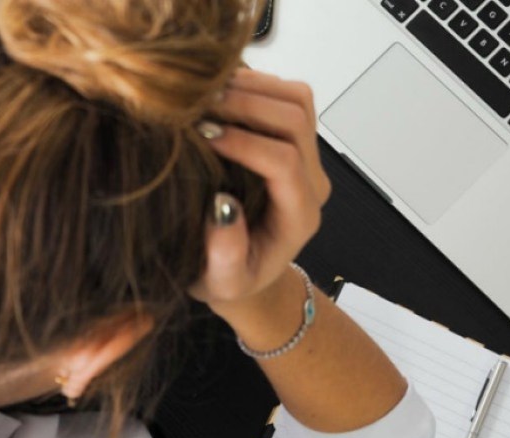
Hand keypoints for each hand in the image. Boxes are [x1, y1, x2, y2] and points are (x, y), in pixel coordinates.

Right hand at [190, 69, 330, 313]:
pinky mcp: (294, 138)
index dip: (244, 142)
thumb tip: (222, 207)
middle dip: (246, 105)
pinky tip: (216, 93)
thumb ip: (225, 255)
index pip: (284, 162)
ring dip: (252, 87)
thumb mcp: (221, 282)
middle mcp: (311, 182)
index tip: (202, 135)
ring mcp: (307, 156)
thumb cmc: (230, 278)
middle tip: (198, 106)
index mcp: (299, 216)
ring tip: (205, 94)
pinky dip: (253, 83)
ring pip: (297, 99)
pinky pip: (286, 95)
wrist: (247, 270)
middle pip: (296, 120)